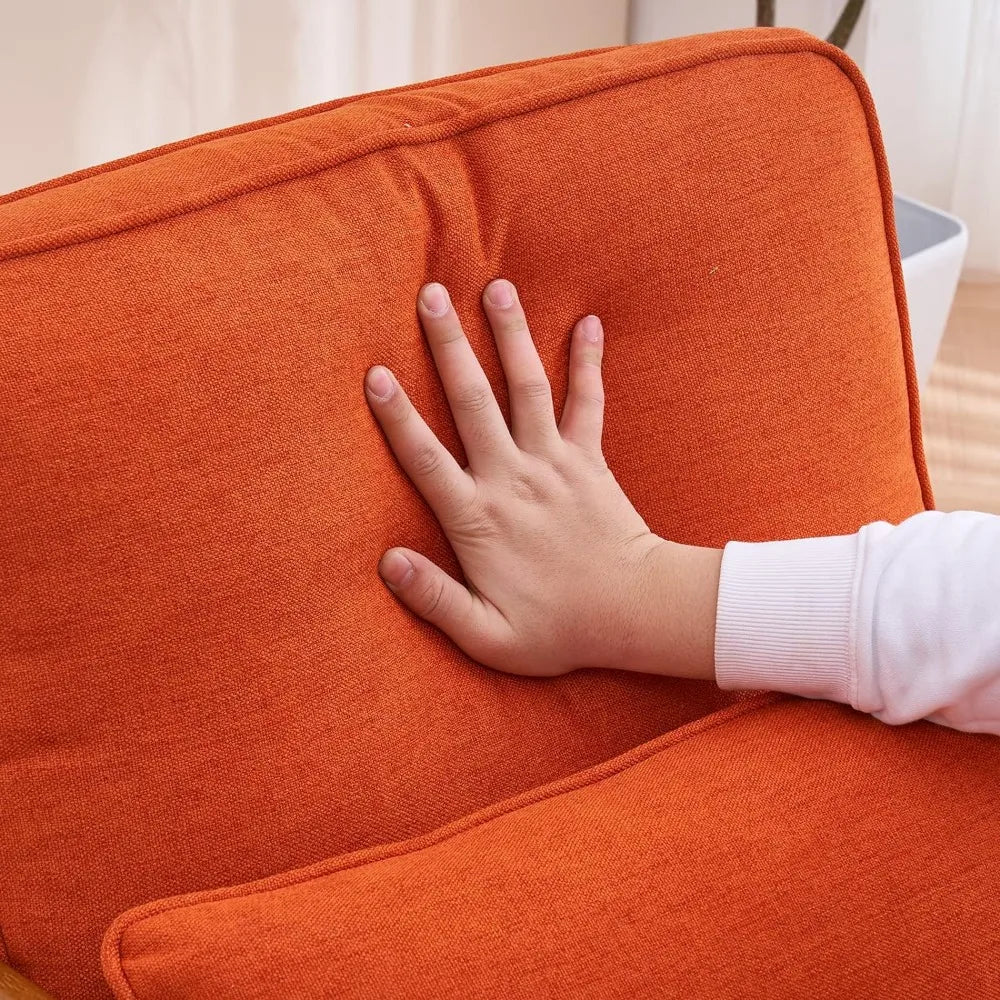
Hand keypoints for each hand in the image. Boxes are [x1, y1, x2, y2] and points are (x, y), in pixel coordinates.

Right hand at [365, 279, 719, 679]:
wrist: (636, 612)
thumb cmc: (560, 629)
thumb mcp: (488, 636)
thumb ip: (435, 599)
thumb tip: (387, 563)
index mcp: (479, 518)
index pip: (426, 459)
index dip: (398, 416)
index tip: (376, 373)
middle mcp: (512, 478)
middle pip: (472, 402)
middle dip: (448, 346)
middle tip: (430, 295)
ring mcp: (554, 462)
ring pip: (526, 387)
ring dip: (511, 335)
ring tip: (497, 287)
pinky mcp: (590, 459)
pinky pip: (588, 402)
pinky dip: (588, 362)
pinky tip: (588, 322)